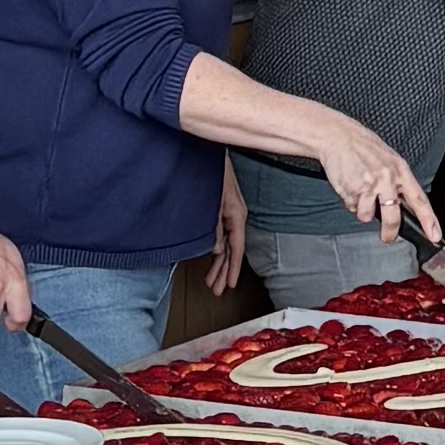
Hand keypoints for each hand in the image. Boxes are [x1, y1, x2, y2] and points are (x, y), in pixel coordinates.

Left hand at [208, 159, 246, 295]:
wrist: (207, 155)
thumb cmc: (212, 175)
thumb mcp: (212, 204)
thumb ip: (214, 228)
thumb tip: (218, 250)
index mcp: (237, 215)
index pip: (237, 248)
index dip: (233, 269)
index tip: (228, 285)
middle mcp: (236, 216)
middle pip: (231, 250)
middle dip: (223, 271)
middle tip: (216, 289)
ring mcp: (229, 213)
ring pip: (226, 244)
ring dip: (219, 263)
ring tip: (211, 280)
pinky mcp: (222, 209)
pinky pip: (222, 234)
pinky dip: (216, 248)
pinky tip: (212, 258)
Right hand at [312, 109, 440, 244]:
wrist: (337, 137)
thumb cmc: (363, 147)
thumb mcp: (390, 161)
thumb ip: (398, 183)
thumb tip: (404, 206)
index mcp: (401, 171)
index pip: (419, 200)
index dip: (429, 221)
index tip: (435, 236)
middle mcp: (387, 179)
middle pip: (393, 217)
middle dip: (390, 233)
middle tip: (387, 237)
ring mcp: (369, 185)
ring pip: (367, 216)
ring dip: (363, 211)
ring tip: (360, 193)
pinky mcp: (351, 190)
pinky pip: (352, 207)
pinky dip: (350, 202)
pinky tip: (350, 186)